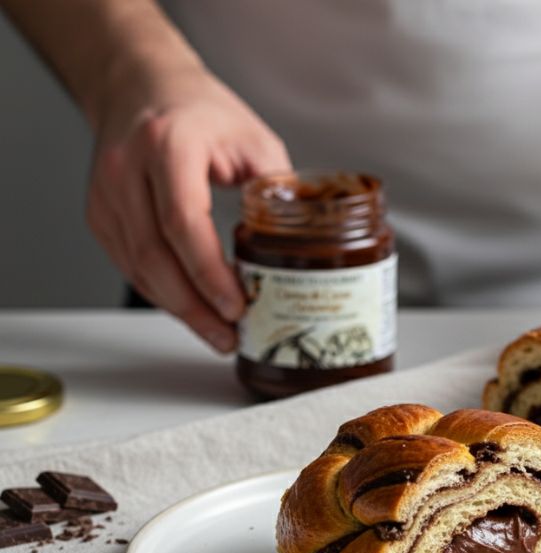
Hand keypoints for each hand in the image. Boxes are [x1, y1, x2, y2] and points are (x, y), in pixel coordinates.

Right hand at [86, 65, 290, 351]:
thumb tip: (301, 245)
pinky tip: (190, 310)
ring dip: (180, 309)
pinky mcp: (100, 215)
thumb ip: (276, 190)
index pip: (183, 222)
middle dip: (195, 308)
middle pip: (155, 257)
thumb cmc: (200, 110)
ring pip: (139, 270)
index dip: (209, 273)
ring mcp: (107, 195)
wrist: (141, 87)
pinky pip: (131, 267)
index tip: (236, 306)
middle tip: (228, 337)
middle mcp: (126, 170)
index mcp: (168, 145)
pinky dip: (162, 294)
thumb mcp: (254, 138)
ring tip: (216, 334)